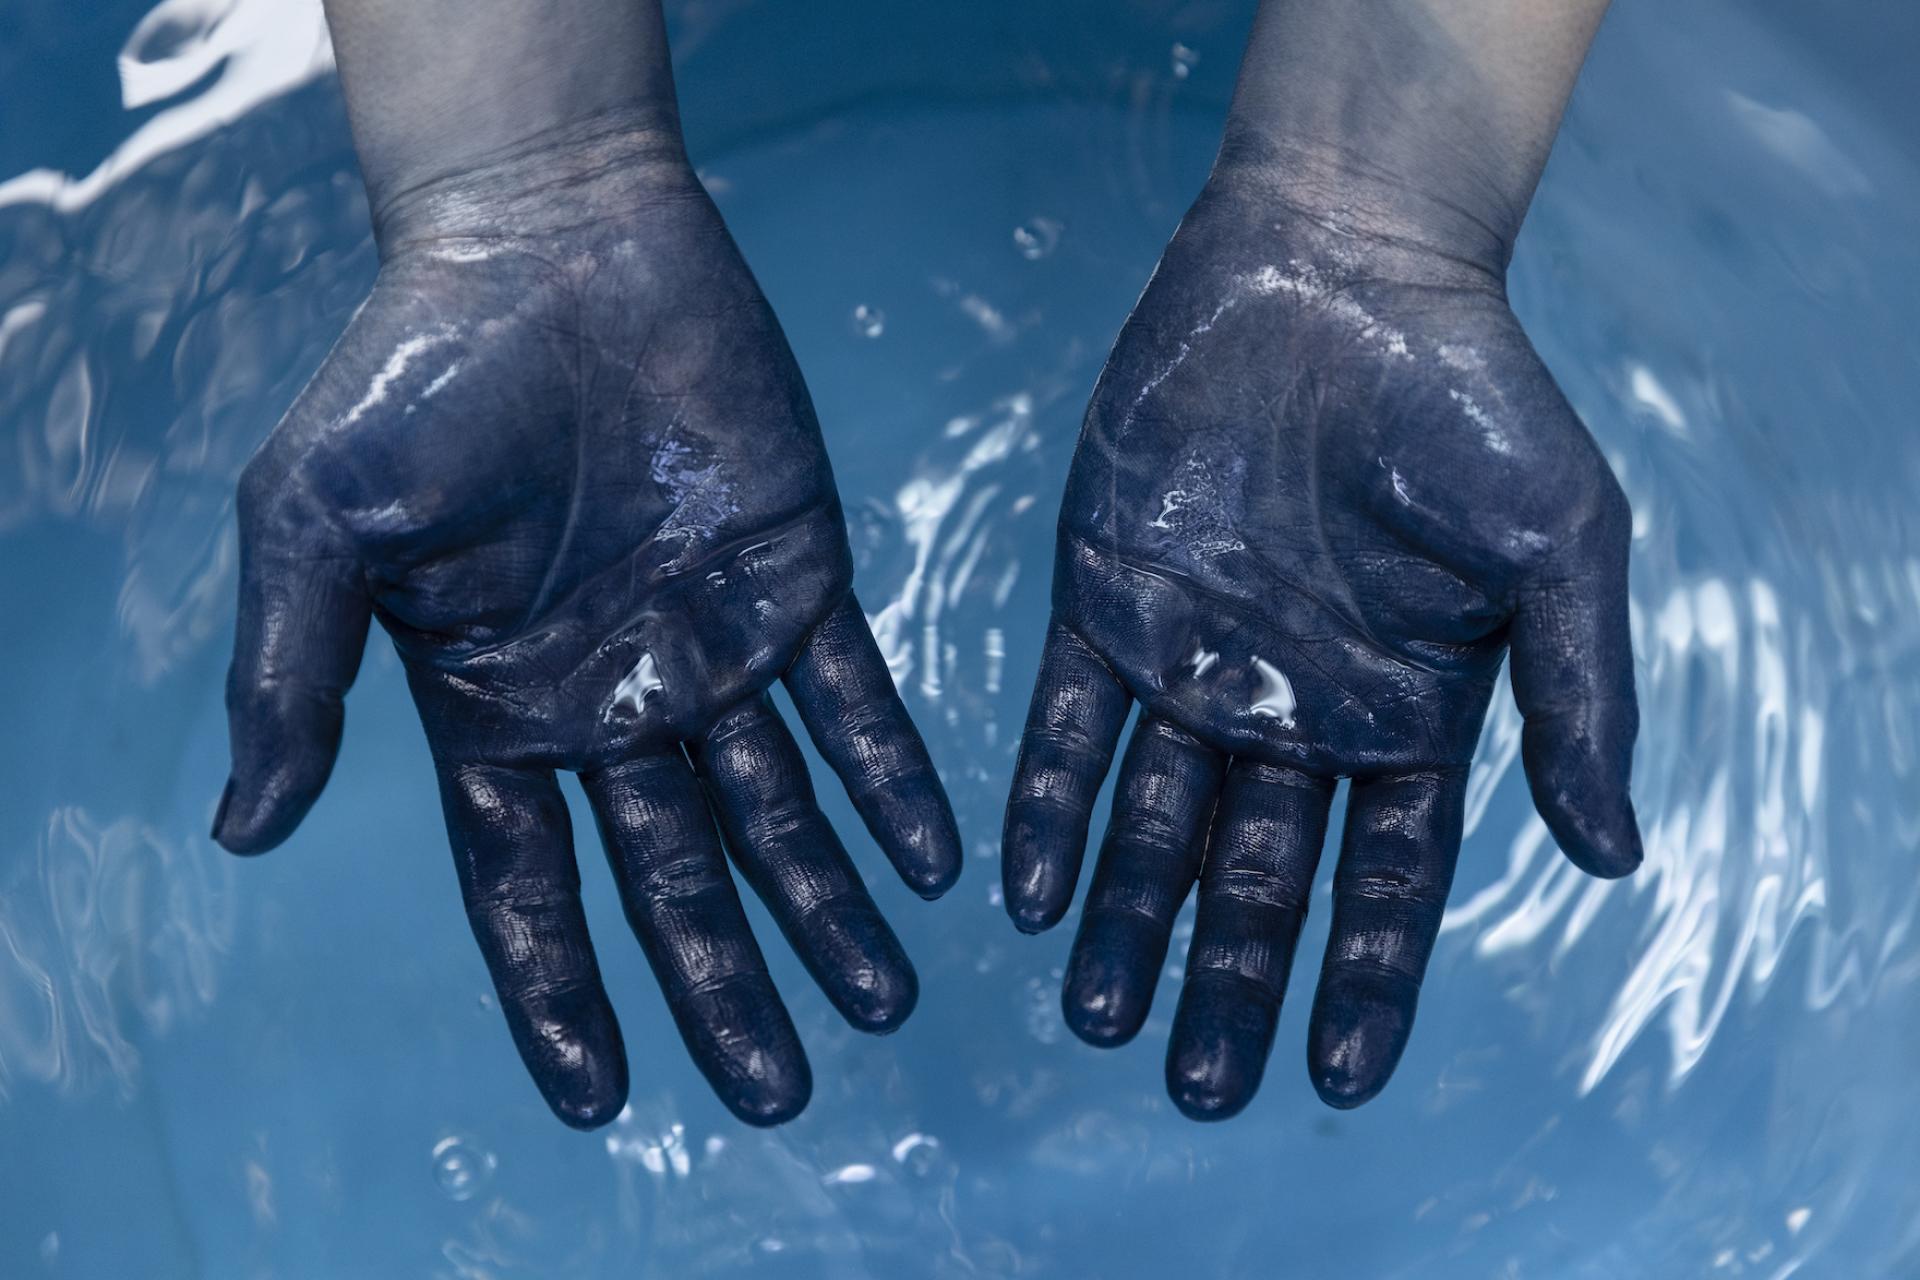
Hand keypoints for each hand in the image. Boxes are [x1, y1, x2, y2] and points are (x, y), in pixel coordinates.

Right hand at [213, 123, 960, 1127]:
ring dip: (832, 909)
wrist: (552, 235)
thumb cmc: (416, 369)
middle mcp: (611, 698)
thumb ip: (290, 675)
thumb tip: (242, 832)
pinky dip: (895, 781)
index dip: (562, 995)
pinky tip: (936, 861)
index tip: (606, 1099)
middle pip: (677, 880)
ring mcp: (712, 643)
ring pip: (783, 812)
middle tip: (785, 1094)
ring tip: (889, 1005)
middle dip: (729, 986)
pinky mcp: (800, 577)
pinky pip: (857, 703)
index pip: (532, 888)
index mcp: (495, 708)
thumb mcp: (315, 525)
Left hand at [1002, 172, 1640, 1119]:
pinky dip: (1045, 808)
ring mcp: (1192, 656)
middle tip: (1195, 1090)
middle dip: (1228, 984)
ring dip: (1123, 921)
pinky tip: (1025, 895)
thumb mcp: (1560, 550)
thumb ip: (1579, 702)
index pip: (1382, 880)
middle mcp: (1292, 705)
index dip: (1362, 982)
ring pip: (1149, 822)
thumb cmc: (1469, 393)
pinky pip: (1066, 726)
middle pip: (1256, 878)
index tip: (1333, 1081)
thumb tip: (1613, 861)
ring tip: (1092, 1017)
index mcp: (1406, 710)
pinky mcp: (1103, 599)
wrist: (1336, 260)